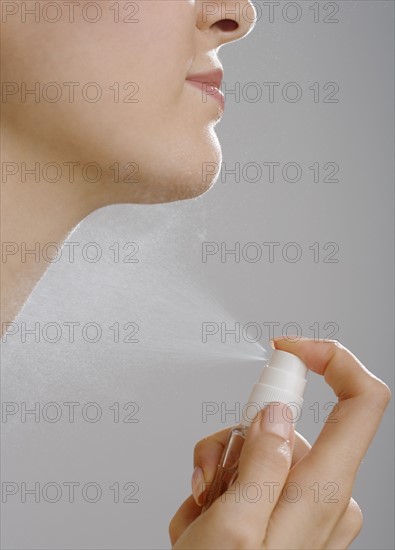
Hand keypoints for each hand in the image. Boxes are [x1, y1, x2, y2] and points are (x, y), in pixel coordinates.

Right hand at [169, 337, 390, 548]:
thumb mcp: (234, 531)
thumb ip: (263, 463)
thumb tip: (279, 413)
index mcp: (323, 489)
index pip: (361, 400)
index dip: (330, 359)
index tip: (287, 350)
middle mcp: (322, 492)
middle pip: (285, 421)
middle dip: (236, 438)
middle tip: (210, 479)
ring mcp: (300, 502)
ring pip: (259, 444)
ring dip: (219, 469)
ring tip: (202, 513)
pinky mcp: (279, 508)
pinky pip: (250, 469)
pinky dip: (218, 486)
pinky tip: (205, 520)